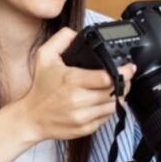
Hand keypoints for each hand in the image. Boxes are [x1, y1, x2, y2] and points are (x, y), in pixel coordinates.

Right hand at [17, 28, 135, 141]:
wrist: (31, 117)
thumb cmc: (40, 88)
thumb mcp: (44, 56)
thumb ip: (61, 39)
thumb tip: (76, 33)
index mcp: (72, 80)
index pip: (107, 77)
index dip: (123, 72)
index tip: (129, 68)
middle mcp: (78, 100)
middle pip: (114, 92)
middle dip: (124, 83)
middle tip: (124, 77)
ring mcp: (83, 116)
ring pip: (113, 105)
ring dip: (117, 97)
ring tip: (113, 89)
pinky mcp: (85, 128)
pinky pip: (106, 118)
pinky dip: (108, 109)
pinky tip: (102, 102)